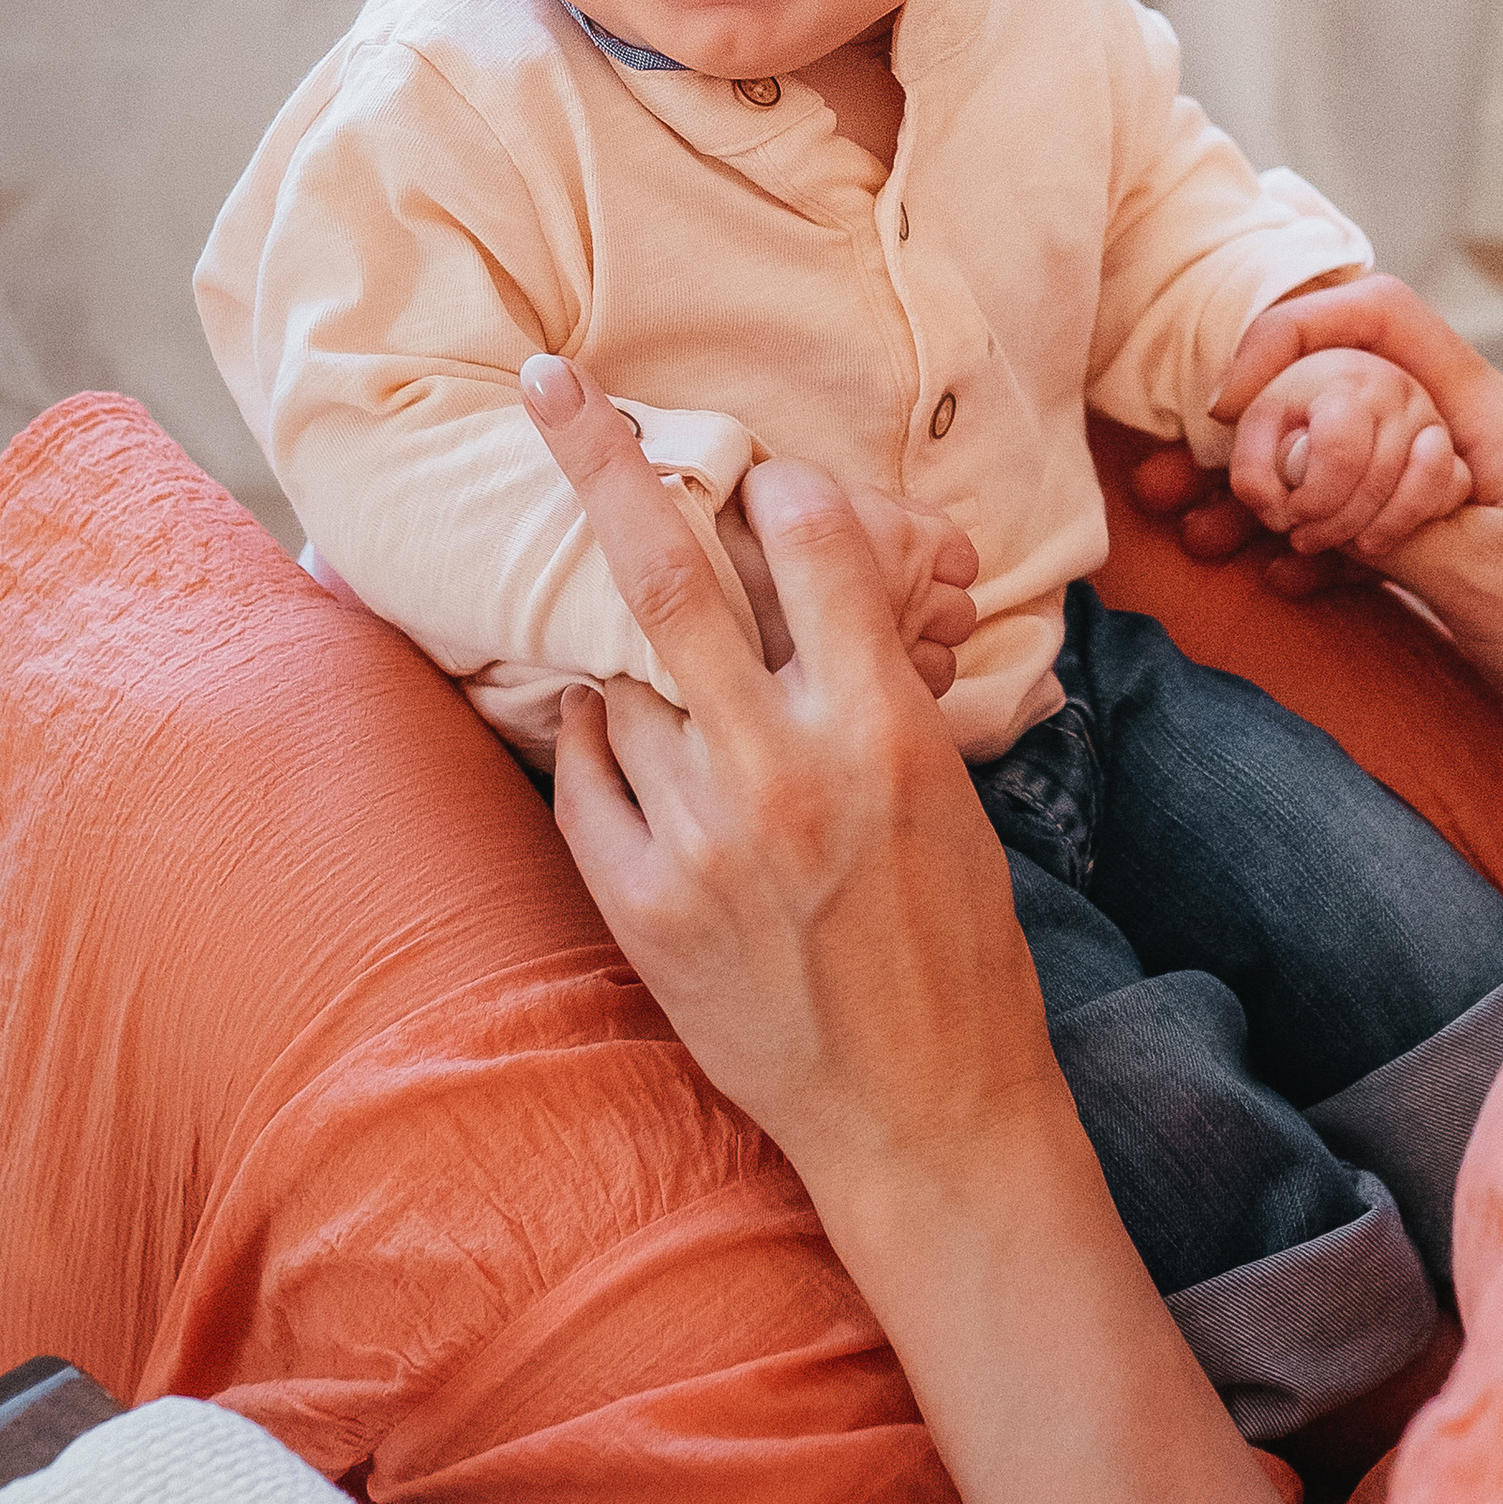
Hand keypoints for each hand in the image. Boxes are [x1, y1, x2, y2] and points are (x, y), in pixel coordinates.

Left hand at [517, 355, 1071, 1203]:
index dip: (779, 488)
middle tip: (546, 384)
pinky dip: (590, 729)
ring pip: (615, 674)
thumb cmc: (957, 953)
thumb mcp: (946, 799)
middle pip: (667, 573)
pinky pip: (585, 774)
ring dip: (603, 629)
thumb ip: (873, 695)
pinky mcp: (640, 903)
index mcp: (887, 730)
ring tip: (591, 599)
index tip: (757, 468)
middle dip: (600, 460)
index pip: (811, 545)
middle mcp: (785, 770)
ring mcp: (701, 838)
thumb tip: (810, 601)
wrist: (924, 1119)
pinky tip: (604, 716)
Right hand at [1191, 279, 1502, 819]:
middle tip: (1183, 489)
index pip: (1378, 317)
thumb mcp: (1488, 574)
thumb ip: (1393, 516)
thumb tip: (1303, 482)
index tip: (1228, 403)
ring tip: (1202, 537)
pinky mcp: (1462, 561)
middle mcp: (1469, 443)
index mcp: (1487, 416)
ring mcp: (1463, 502)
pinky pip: (1367, 534)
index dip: (1292, 336)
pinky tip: (1279, 583)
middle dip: (1257, 434)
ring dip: (1274, 500)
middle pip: (1343, 395)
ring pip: (1345, 470)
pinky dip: (1318, 552)